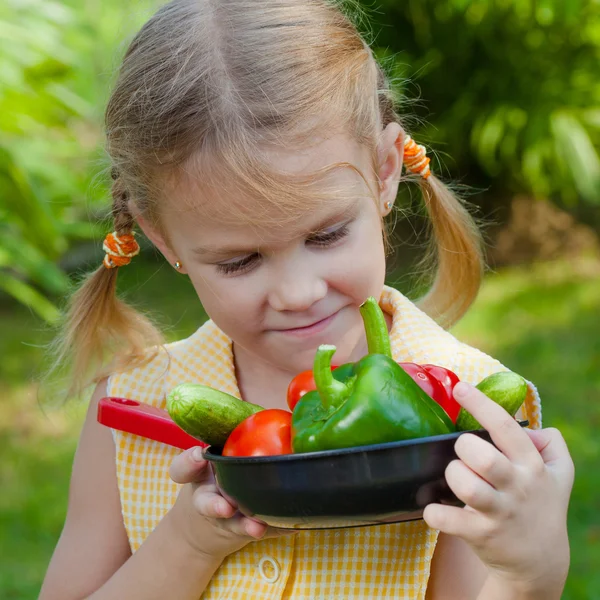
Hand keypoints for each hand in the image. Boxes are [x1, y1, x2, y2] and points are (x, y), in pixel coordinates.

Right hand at [167, 447, 291, 561]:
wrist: (206, 524)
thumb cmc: (217, 475)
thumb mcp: (213, 457)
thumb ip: (231, 438)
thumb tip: (272, 414)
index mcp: (198, 476)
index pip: (182, 469)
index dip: (188, 462)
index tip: (198, 455)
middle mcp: (207, 499)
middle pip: (204, 503)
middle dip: (214, 506)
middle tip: (226, 508)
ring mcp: (224, 520)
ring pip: (231, 524)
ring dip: (245, 526)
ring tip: (257, 527)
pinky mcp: (243, 533)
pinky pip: (260, 532)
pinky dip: (276, 529)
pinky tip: (292, 525)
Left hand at [423, 382, 573, 592]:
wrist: (540, 561)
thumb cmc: (541, 504)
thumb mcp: (558, 473)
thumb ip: (550, 443)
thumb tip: (529, 426)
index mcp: (531, 465)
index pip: (506, 428)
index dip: (481, 405)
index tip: (459, 388)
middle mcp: (517, 487)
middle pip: (484, 457)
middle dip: (464, 447)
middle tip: (462, 452)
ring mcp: (498, 512)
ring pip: (467, 486)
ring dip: (452, 476)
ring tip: (454, 478)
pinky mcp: (481, 534)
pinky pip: (449, 520)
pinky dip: (434, 513)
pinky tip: (434, 507)